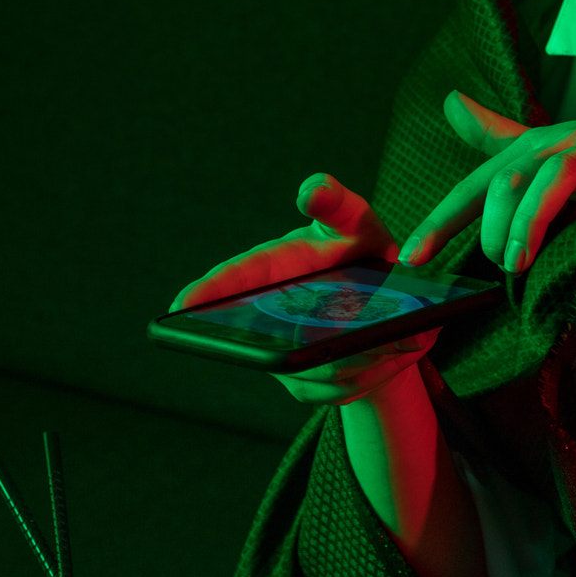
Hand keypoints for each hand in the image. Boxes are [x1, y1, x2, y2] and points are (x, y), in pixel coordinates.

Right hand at [169, 176, 439, 408]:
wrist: (392, 302)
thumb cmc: (357, 249)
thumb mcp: (353, 220)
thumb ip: (335, 202)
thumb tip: (313, 187)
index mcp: (271, 273)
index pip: (232, 281)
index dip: (204, 292)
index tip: (180, 303)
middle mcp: (269, 320)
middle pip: (272, 342)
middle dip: (306, 348)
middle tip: (340, 343)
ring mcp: (290, 358)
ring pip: (315, 371)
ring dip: (354, 360)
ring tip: (389, 341)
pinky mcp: (317, 387)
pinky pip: (340, 389)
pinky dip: (371, 372)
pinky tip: (395, 353)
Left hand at [399, 90, 575, 274]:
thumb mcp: (547, 146)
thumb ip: (496, 135)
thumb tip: (449, 101)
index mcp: (536, 147)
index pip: (477, 184)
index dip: (441, 220)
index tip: (409, 258)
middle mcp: (567, 146)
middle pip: (514, 175)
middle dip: (495, 223)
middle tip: (501, 264)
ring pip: (561, 177)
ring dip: (532, 219)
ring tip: (517, 262)